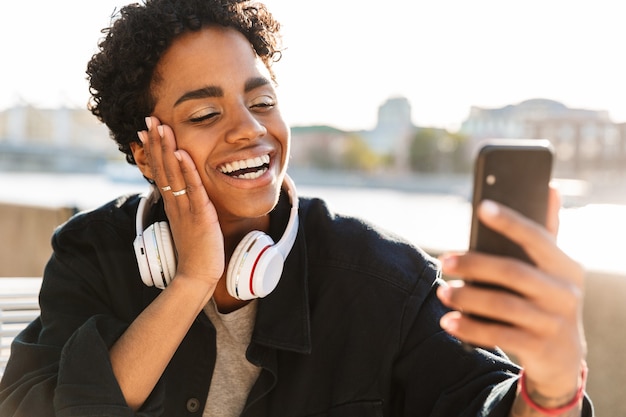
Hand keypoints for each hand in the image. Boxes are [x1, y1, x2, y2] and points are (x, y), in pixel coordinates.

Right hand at [139, 116, 223, 287]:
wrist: (197, 274)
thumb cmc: (196, 250)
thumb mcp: (186, 223)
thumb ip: (183, 206)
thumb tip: (180, 194)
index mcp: (172, 203)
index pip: (159, 171)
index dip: (153, 150)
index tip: (146, 131)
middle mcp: (175, 202)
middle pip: (162, 167)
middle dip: (156, 142)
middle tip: (149, 119)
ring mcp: (185, 208)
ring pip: (174, 173)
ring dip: (167, 149)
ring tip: (161, 127)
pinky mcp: (199, 214)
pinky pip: (192, 189)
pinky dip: (187, 170)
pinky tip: (182, 153)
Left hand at [436, 187, 585, 399]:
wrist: (564, 358)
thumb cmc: (547, 300)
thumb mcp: (553, 271)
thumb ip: (546, 234)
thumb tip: (550, 188)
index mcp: (566, 267)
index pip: (538, 238)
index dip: (510, 221)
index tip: (482, 206)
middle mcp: (565, 293)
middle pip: (514, 272)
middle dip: (475, 264)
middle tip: (444, 260)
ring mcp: (554, 323)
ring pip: (504, 305)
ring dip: (468, 298)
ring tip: (442, 292)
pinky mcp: (541, 349)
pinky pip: (500, 336)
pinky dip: (471, 328)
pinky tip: (448, 322)